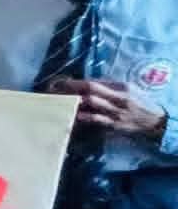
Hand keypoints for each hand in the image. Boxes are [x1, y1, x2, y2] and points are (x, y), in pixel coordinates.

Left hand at [52, 79, 167, 139]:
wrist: (156, 121)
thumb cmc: (140, 103)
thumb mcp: (128, 90)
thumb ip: (109, 86)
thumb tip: (86, 84)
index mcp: (121, 88)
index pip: (93, 83)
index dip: (74, 82)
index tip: (59, 82)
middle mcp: (118, 98)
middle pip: (90, 91)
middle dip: (70, 90)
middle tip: (52, 91)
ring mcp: (116, 112)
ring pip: (91, 105)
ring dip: (73, 103)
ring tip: (57, 102)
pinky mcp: (114, 125)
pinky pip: (97, 120)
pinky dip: (84, 118)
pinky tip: (73, 116)